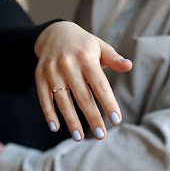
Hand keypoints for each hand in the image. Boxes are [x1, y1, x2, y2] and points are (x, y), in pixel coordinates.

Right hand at [34, 21, 132, 140]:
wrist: (54, 33)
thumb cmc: (83, 44)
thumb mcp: (99, 46)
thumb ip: (114, 58)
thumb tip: (129, 66)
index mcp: (86, 58)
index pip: (100, 85)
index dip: (108, 103)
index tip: (116, 120)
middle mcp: (68, 65)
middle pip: (82, 96)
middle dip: (92, 117)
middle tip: (101, 135)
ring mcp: (52, 71)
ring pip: (62, 101)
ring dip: (70, 120)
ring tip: (79, 137)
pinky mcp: (40, 76)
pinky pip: (44, 98)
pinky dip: (48, 113)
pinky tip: (55, 127)